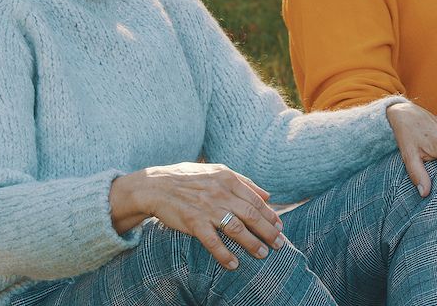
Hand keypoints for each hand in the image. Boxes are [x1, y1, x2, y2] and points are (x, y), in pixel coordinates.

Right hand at [110, 162, 284, 269]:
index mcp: (228, 179)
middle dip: (268, 231)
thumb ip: (244, 182)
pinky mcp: (193, 222)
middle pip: (251, 215)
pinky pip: (212, 242)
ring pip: (236, 228)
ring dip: (251, 244)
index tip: (280, 226)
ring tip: (262, 254)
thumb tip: (268, 194)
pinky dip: (224, 254)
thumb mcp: (218, 171)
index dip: (270, 215)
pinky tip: (233, 264)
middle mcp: (220, 193)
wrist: (155, 185)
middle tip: (279, 244)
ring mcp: (207, 208)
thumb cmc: (188, 178)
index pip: (256, 200)